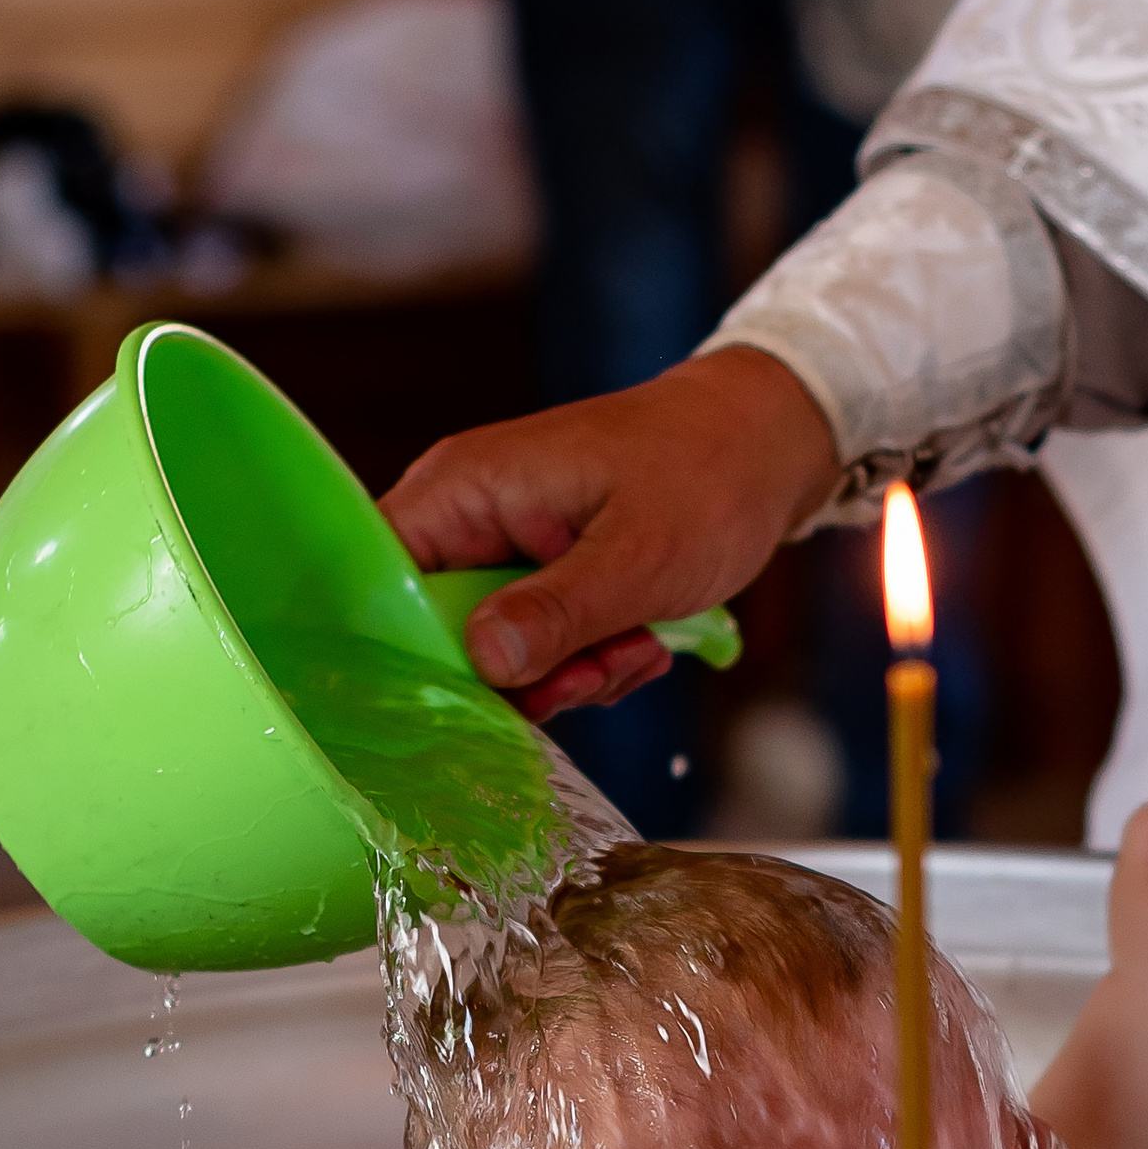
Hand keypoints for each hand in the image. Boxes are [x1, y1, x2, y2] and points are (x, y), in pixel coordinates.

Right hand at [381, 348, 838, 719]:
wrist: (771, 447)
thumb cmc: (708, 476)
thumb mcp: (637, 557)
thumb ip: (556, 613)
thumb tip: (482, 662)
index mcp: (465, 489)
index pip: (377, 579)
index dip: (404, 650)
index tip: (468, 701)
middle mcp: (470, 518)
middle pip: (438, 634)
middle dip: (522, 674)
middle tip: (594, 670)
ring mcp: (507, 551)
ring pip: (498, 655)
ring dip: (572, 672)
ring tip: (636, 643)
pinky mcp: (545, 578)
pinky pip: (541, 649)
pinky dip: (593, 660)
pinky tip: (642, 638)